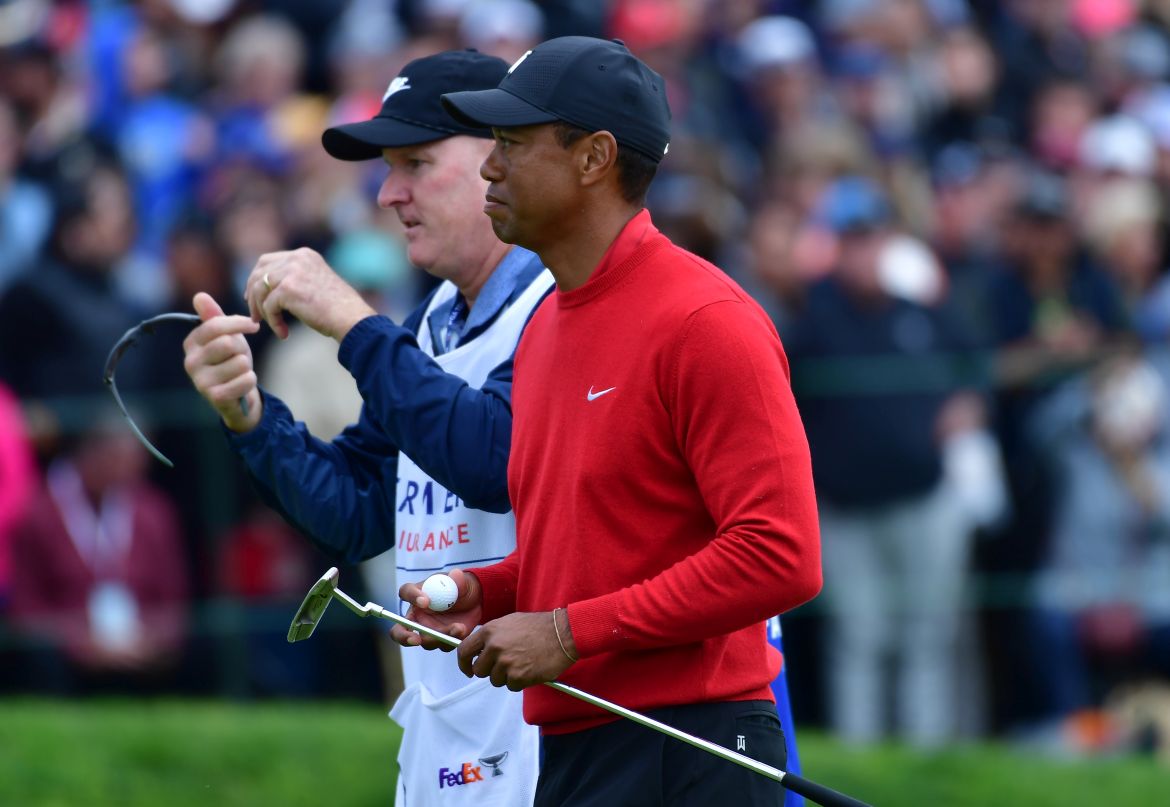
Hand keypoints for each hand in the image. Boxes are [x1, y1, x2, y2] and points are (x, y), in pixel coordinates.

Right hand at [183, 293, 261, 431]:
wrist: (235, 395)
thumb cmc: (230, 360)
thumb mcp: (225, 336)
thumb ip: (214, 317)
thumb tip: (199, 296)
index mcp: (191, 342)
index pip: (215, 325)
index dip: (239, 323)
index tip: (254, 326)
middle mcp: (190, 361)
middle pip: (229, 343)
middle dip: (242, 349)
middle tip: (239, 356)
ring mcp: (200, 381)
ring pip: (241, 362)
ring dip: (247, 367)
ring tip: (238, 373)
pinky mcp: (215, 397)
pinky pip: (246, 380)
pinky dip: (250, 381)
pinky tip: (241, 384)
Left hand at [245, 247, 376, 340]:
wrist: (352, 318)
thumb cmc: (339, 309)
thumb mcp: (317, 284)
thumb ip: (297, 279)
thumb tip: (272, 289)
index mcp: (304, 255)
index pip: (267, 261)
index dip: (256, 279)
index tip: (253, 296)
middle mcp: (297, 258)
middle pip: (259, 272)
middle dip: (252, 294)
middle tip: (255, 315)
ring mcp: (291, 272)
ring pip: (260, 290)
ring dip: (261, 310)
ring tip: (270, 326)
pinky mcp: (288, 289)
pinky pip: (269, 307)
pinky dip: (273, 323)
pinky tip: (284, 334)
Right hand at [391, 569, 483, 650]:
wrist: (475, 600)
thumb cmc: (461, 587)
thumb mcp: (461, 580)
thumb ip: (458, 579)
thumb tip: (455, 575)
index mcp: (417, 594)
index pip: (406, 592)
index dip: (412, 597)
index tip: (425, 601)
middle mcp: (417, 615)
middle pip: (399, 630)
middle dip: (404, 636)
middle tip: (416, 639)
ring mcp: (428, 630)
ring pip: (426, 641)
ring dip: (439, 638)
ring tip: (459, 627)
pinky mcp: (442, 639)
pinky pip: (443, 645)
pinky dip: (451, 640)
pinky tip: (462, 631)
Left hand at [456, 610, 576, 690]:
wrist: (562, 633)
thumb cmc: (539, 627)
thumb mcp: (509, 622)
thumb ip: (492, 636)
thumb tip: (479, 650)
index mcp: (490, 631)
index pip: (463, 652)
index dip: (464, 664)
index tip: (468, 669)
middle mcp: (495, 647)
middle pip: (479, 670)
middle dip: (490, 670)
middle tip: (505, 665)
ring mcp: (506, 663)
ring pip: (495, 680)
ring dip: (507, 676)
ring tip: (522, 663)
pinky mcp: (519, 676)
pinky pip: (511, 686)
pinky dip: (520, 681)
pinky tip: (530, 668)